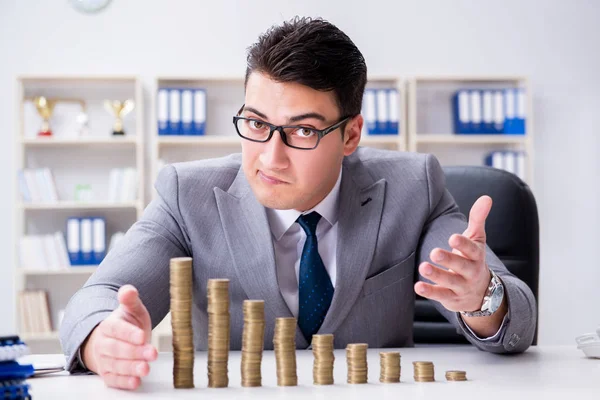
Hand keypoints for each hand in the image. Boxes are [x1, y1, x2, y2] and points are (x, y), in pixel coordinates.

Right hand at [81, 285, 157, 389]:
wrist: (115, 340)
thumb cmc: (126, 324)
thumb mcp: (131, 309)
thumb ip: (131, 300)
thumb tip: (128, 290)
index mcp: (108, 326)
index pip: (116, 329)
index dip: (129, 333)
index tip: (142, 336)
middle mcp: (103, 344)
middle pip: (117, 349)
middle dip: (135, 352)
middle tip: (152, 353)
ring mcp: (105, 361)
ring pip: (116, 366)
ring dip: (131, 368)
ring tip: (145, 368)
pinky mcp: (108, 375)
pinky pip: (114, 380)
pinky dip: (124, 382)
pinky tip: (135, 381)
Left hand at [414, 195, 492, 312]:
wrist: (483, 293)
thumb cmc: (473, 259)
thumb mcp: (476, 239)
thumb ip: (478, 219)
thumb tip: (486, 197)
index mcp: (476, 256)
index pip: (472, 249)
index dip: (463, 244)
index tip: (453, 237)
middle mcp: (471, 272)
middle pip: (461, 266)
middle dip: (449, 260)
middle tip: (434, 252)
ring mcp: (462, 287)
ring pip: (450, 282)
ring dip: (436, 275)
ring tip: (423, 267)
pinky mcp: (451, 298)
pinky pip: (440, 295)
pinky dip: (429, 291)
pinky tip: (417, 286)